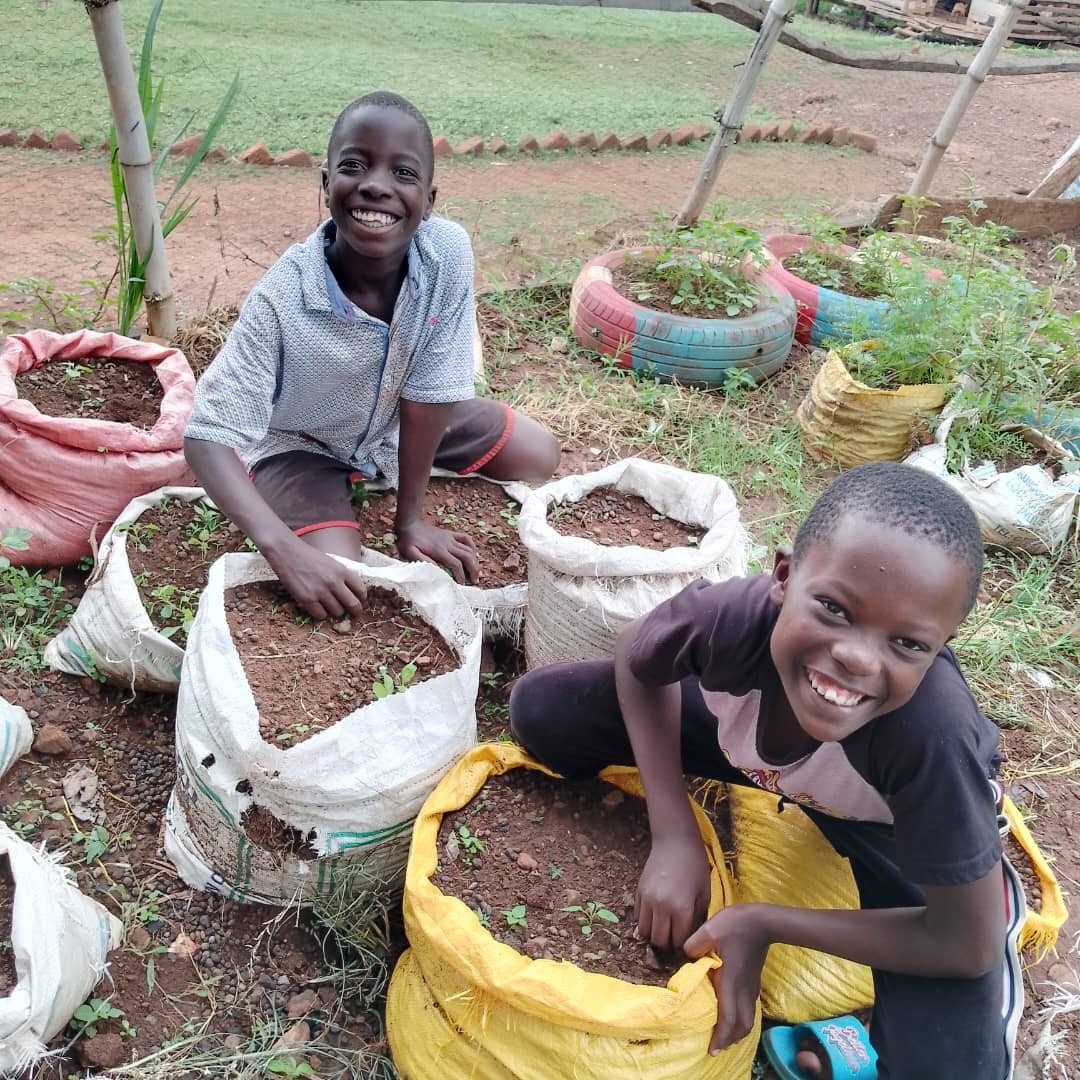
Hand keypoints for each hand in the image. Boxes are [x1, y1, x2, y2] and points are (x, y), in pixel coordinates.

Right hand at [266, 538, 367, 621]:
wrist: (287, 552)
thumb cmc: (309, 555)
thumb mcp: (332, 561)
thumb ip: (342, 574)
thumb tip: (352, 590)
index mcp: (342, 571)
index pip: (361, 590)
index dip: (361, 598)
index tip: (359, 600)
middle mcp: (334, 582)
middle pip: (353, 605)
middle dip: (354, 610)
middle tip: (353, 612)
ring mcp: (321, 592)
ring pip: (337, 612)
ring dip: (335, 611)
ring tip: (330, 606)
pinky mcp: (307, 600)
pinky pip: (321, 615)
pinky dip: (321, 614)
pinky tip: (318, 608)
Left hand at [397, 520, 479, 583]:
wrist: (410, 525)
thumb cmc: (408, 541)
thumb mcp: (410, 552)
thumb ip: (422, 560)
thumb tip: (436, 570)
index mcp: (439, 550)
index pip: (456, 564)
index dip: (461, 575)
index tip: (461, 584)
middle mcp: (448, 544)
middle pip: (467, 557)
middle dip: (473, 569)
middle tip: (475, 580)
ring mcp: (450, 538)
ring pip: (469, 549)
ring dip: (474, 561)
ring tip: (475, 571)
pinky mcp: (450, 534)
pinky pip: (466, 538)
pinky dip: (472, 547)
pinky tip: (473, 554)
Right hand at [636, 834, 710, 952]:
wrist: (675, 841)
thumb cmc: (696, 866)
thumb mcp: (704, 893)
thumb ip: (698, 919)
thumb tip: (694, 939)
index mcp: (681, 908)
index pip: (679, 942)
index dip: (685, 947)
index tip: (689, 945)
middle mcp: (661, 906)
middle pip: (659, 941)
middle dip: (669, 944)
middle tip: (676, 938)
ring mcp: (646, 899)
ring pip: (644, 932)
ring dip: (655, 934)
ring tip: (665, 928)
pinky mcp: (638, 892)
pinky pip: (638, 917)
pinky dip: (646, 921)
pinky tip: (657, 915)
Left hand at [684, 905, 769, 1054]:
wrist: (764, 921)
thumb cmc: (736, 925)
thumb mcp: (708, 930)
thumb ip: (693, 946)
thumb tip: (685, 956)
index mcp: (730, 981)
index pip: (728, 1018)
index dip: (721, 1036)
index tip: (712, 1049)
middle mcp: (742, 989)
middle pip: (740, 1025)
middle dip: (729, 1040)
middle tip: (716, 1048)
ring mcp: (750, 986)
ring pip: (747, 1018)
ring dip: (737, 1032)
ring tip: (725, 1038)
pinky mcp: (753, 981)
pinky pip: (748, 1008)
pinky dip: (741, 1020)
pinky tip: (733, 1016)